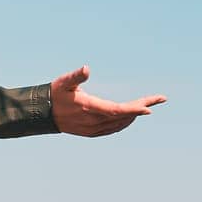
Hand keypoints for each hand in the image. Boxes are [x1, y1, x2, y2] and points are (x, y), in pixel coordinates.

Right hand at [50, 65, 165, 136]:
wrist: (42, 114)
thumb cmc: (54, 94)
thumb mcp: (64, 82)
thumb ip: (76, 76)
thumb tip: (87, 68)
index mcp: (89, 107)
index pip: (118, 110)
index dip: (134, 109)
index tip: (149, 107)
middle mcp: (93, 121)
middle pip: (123, 117)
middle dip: (141, 108)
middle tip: (159, 99)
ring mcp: (92, 128)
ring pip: (120, 124)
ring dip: (133, 116)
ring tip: (146, 107)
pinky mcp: (90, 132)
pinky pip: (112, 130)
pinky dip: (123, 123)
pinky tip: (128, 119)